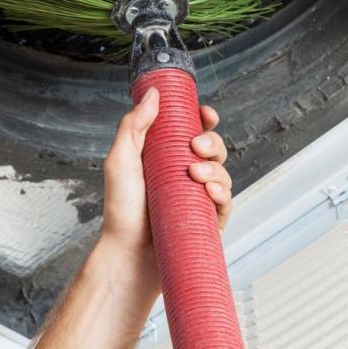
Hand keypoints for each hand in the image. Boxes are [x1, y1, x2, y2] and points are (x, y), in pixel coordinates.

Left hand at [99, 87, 233, 276]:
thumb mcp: (121, 161)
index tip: (206, 114)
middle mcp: (183, 173)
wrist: (128, 254)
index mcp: (165, 155)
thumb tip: (153, 93)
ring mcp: (197, 196)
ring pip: (223, 171)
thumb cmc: (121, 210)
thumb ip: (134, 125)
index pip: (192, 129)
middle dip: (211, 141)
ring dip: (216, 167)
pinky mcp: (207, 219)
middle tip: (195, 147)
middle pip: (212, 147)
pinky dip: (223, 192)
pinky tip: (210, 191)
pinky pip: (226, 201)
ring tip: (196, 175)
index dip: (204, 119)